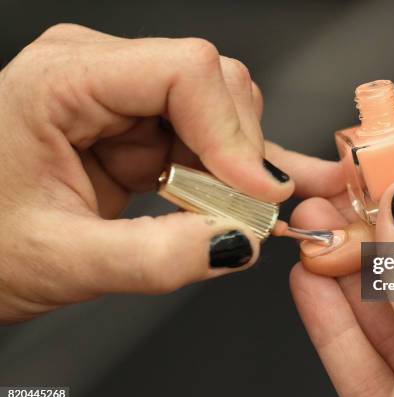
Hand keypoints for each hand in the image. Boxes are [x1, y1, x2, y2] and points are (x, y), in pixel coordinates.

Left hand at [0, 24, 344, 322]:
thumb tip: (238, 243)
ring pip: (220, 114)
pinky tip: (267, 193)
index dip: (233, 132)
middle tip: (244, 216)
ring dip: (239, 170)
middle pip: (214, 87)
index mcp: (64, 80)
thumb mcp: (61, 261)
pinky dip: (238, 173)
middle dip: (240, 156)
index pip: (184, 71)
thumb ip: (154, 258)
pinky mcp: (141, 130)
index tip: (258, 192)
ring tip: (234, 217)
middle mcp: (99, 73)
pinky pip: (208, 139)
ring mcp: (124, 100)